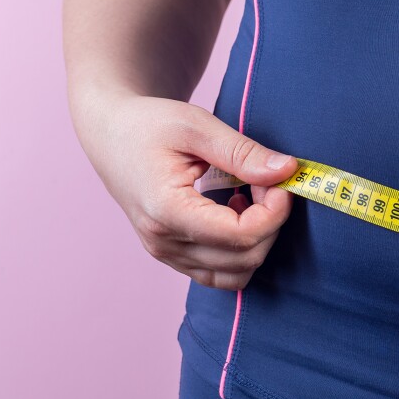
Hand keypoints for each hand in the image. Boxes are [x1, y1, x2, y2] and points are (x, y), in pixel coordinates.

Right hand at [80, 94, 297, 289]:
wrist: (110, 135)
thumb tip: (287, 171)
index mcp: (167, 210)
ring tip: (249, 196)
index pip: (241, 236)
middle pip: (244, 258)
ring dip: (257, 238)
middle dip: (270, 221)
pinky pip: (219, 273)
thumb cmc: (149, 124)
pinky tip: (234, 212)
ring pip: (235, 274)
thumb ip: (242, 152)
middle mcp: (163, 242)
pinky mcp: (170, 255)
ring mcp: (165, 253)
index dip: (275, 211)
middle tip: (266, 180)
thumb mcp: (197, 125)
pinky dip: (239, 249)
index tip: (280, 179)